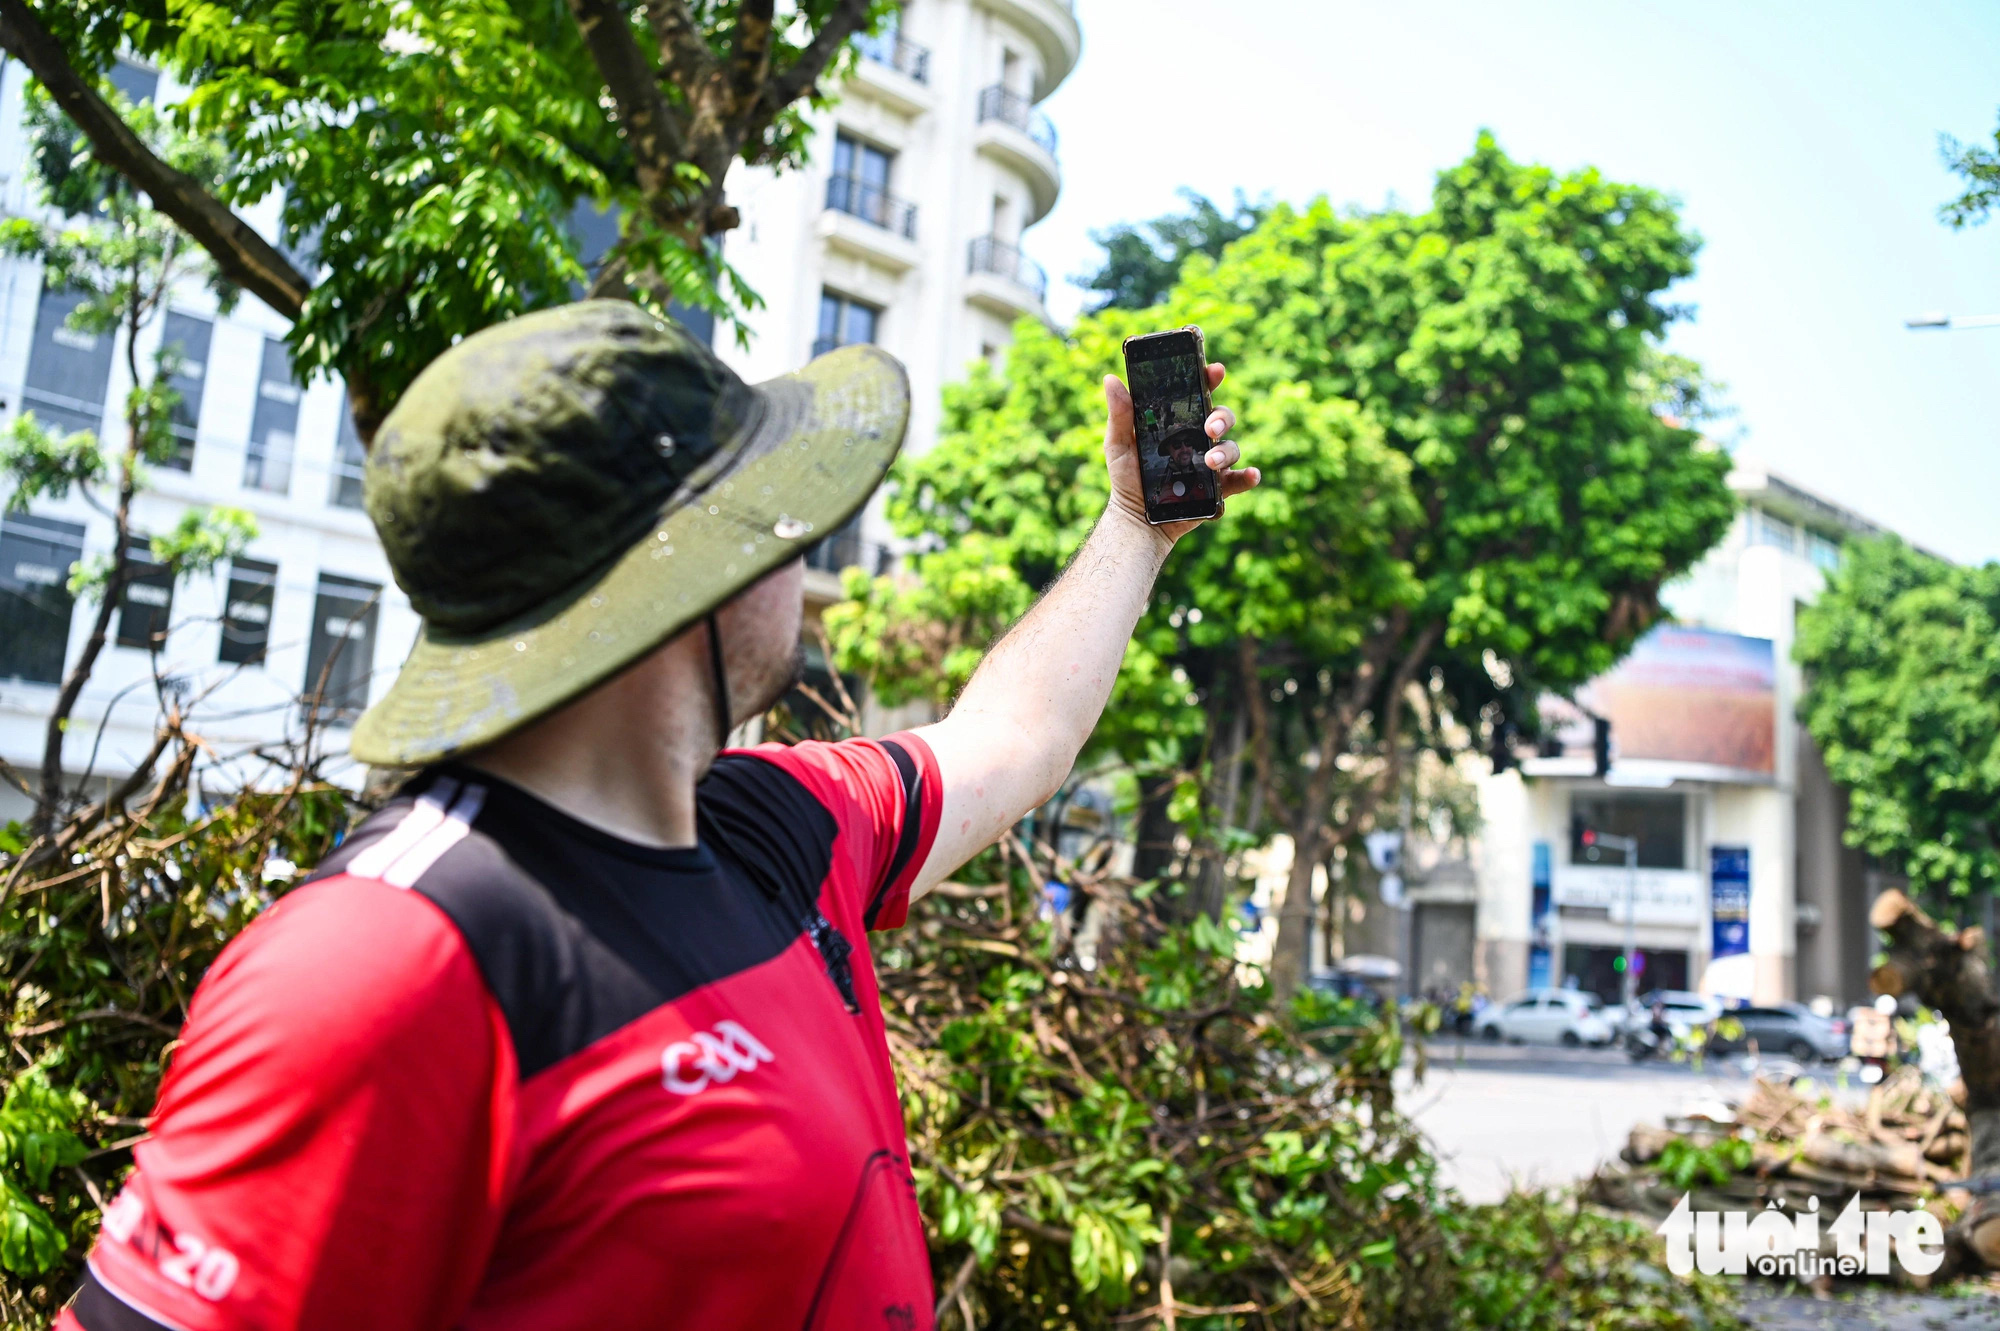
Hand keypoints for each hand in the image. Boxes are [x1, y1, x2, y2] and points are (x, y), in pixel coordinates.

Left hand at [1102, 356, 1259, 545]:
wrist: (1136, 518)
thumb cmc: (1127, 478)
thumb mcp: (1119, 444)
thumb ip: (1120, 414)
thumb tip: (1111, 379)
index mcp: (1180, 423)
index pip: (1200, 394)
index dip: (1210, 378)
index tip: (1214, 370)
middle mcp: (1200, 439)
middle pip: (1222, 418)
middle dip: (1221, 418)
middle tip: (1209, 427)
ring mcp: (1211, 464)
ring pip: (1231, 448)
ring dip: (1225, 451)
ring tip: (1210, 463)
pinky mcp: (1218, 490)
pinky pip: (1239, 480)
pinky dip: (1248, 477)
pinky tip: (1251, 475)